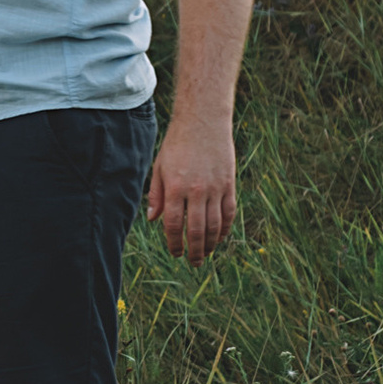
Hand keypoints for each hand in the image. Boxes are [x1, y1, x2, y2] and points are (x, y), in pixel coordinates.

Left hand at [145, 115, 237, 264]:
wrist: (203, 121)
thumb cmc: (177, 144)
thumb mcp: (160, 167)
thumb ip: (156, 195)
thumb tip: (153, 220)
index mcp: (175, 187)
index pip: (173, 224)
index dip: (174, 243)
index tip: (175, 252)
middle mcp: (196, 191)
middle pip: (196, 230)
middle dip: (194, 251)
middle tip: (192, 262)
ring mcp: (215, 188)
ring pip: (215, 226)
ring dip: (210, 244)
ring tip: (205, 253)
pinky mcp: (229, 185)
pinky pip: (229, 213)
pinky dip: (225, 229)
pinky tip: (219, 237)